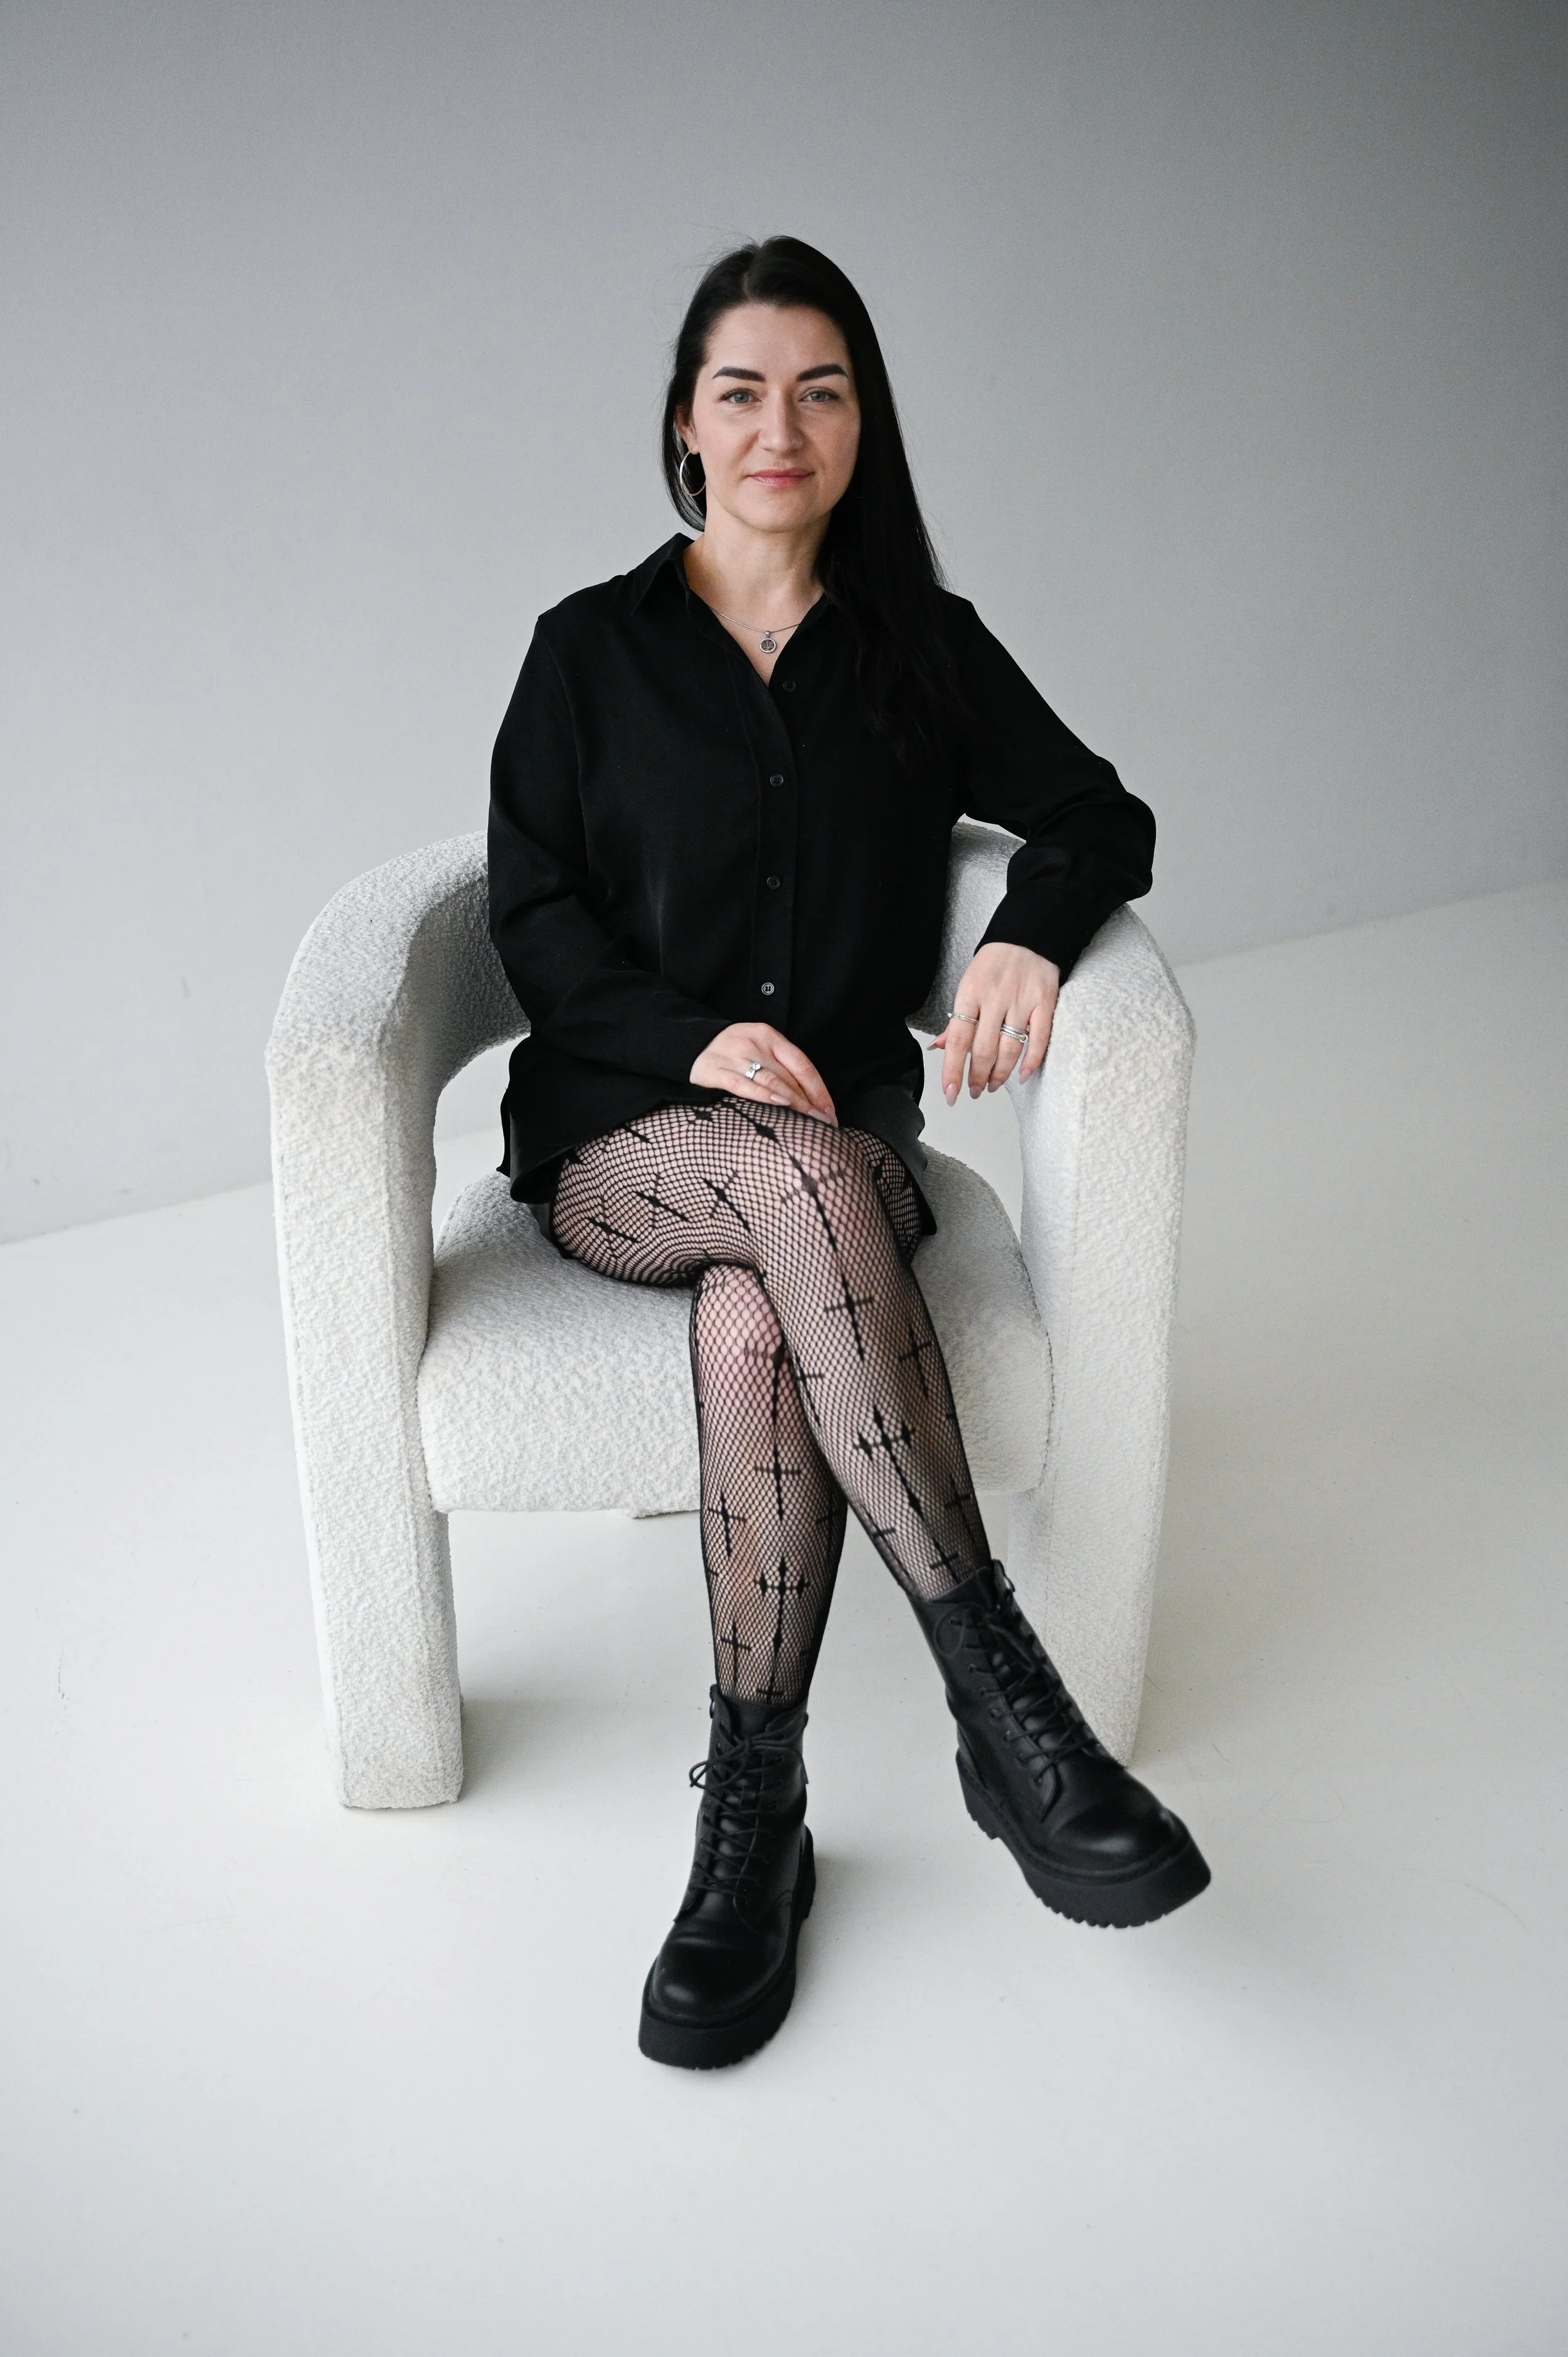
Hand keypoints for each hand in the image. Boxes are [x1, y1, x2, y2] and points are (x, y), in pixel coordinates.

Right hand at [690, 1023, 837, 1120]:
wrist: (689, 1041)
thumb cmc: (732, 1051)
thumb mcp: (758, 1047)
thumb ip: (780, 1065)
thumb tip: (811, 1098)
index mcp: (769, 1036)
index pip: (802, 1064)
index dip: (819, 1089)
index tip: (830, 1111)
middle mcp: (754, 1044)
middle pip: (789, 1076)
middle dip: (810, 1102)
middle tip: (824, 1123)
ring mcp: (734, 1056)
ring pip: (771, 1081)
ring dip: (794, 1104)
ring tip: (809, 1122)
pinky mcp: (715, 1070)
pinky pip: (743, 1085)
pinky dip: (763, 1096)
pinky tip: (779, 1106)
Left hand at [928, 941, 1058, 1102]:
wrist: (1028, 936)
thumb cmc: (993, 964)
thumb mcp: (968, 985)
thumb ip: (956, 1019)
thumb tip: (938, 1048)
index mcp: (970, 993)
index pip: (957, 1039)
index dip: (953, 1070)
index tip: (951, 1093)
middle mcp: (995, 998)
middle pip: (983, 1049)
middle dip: (977, 1077)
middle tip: (974, 1091)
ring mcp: (1022, 1001)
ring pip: (1010, 1049)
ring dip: (999, 1074)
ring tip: (992, 1086)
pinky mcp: (1045, 1003)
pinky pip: (1039, 1039)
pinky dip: (1031, 1062)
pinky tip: (1022, 1076)